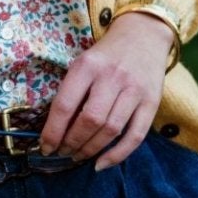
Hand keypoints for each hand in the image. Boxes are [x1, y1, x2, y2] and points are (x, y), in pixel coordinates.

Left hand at [40, 12, 174, 169]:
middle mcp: (112, 77)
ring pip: (111, 130)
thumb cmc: (106, 54)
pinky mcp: (152, 103)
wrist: (144, 34)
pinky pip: (135, 136)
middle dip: (72, 143)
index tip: (45, 147)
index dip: (52, 132)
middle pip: (89, 121)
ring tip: (78, 156)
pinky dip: (118, 155)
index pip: (65, 105)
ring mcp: (134, 91)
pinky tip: (102, 163)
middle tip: (63, 152)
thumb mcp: (83, 62)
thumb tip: (54, 130)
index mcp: (88, 66)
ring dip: (91, 150)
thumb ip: (71, 91)